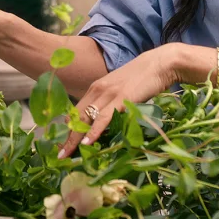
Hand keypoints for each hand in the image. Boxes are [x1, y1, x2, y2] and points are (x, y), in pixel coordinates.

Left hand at [57, 44, 180, 158]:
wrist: (159, 63)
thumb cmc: (142, 78)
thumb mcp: (120, 89)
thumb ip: (110, 102)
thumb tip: (106, 121)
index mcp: (96, 88)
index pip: (76, 111)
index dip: (68, 129)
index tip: (62, 143)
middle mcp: (97, 90)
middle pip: (76, 117)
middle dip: (67, 137)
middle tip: (59, 155)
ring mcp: (108, 94)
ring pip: (86, 119)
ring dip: (74, 139)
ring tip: (66, 155)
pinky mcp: (121, 99)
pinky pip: (103, 118)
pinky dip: (94, 131)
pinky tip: (86, 142)